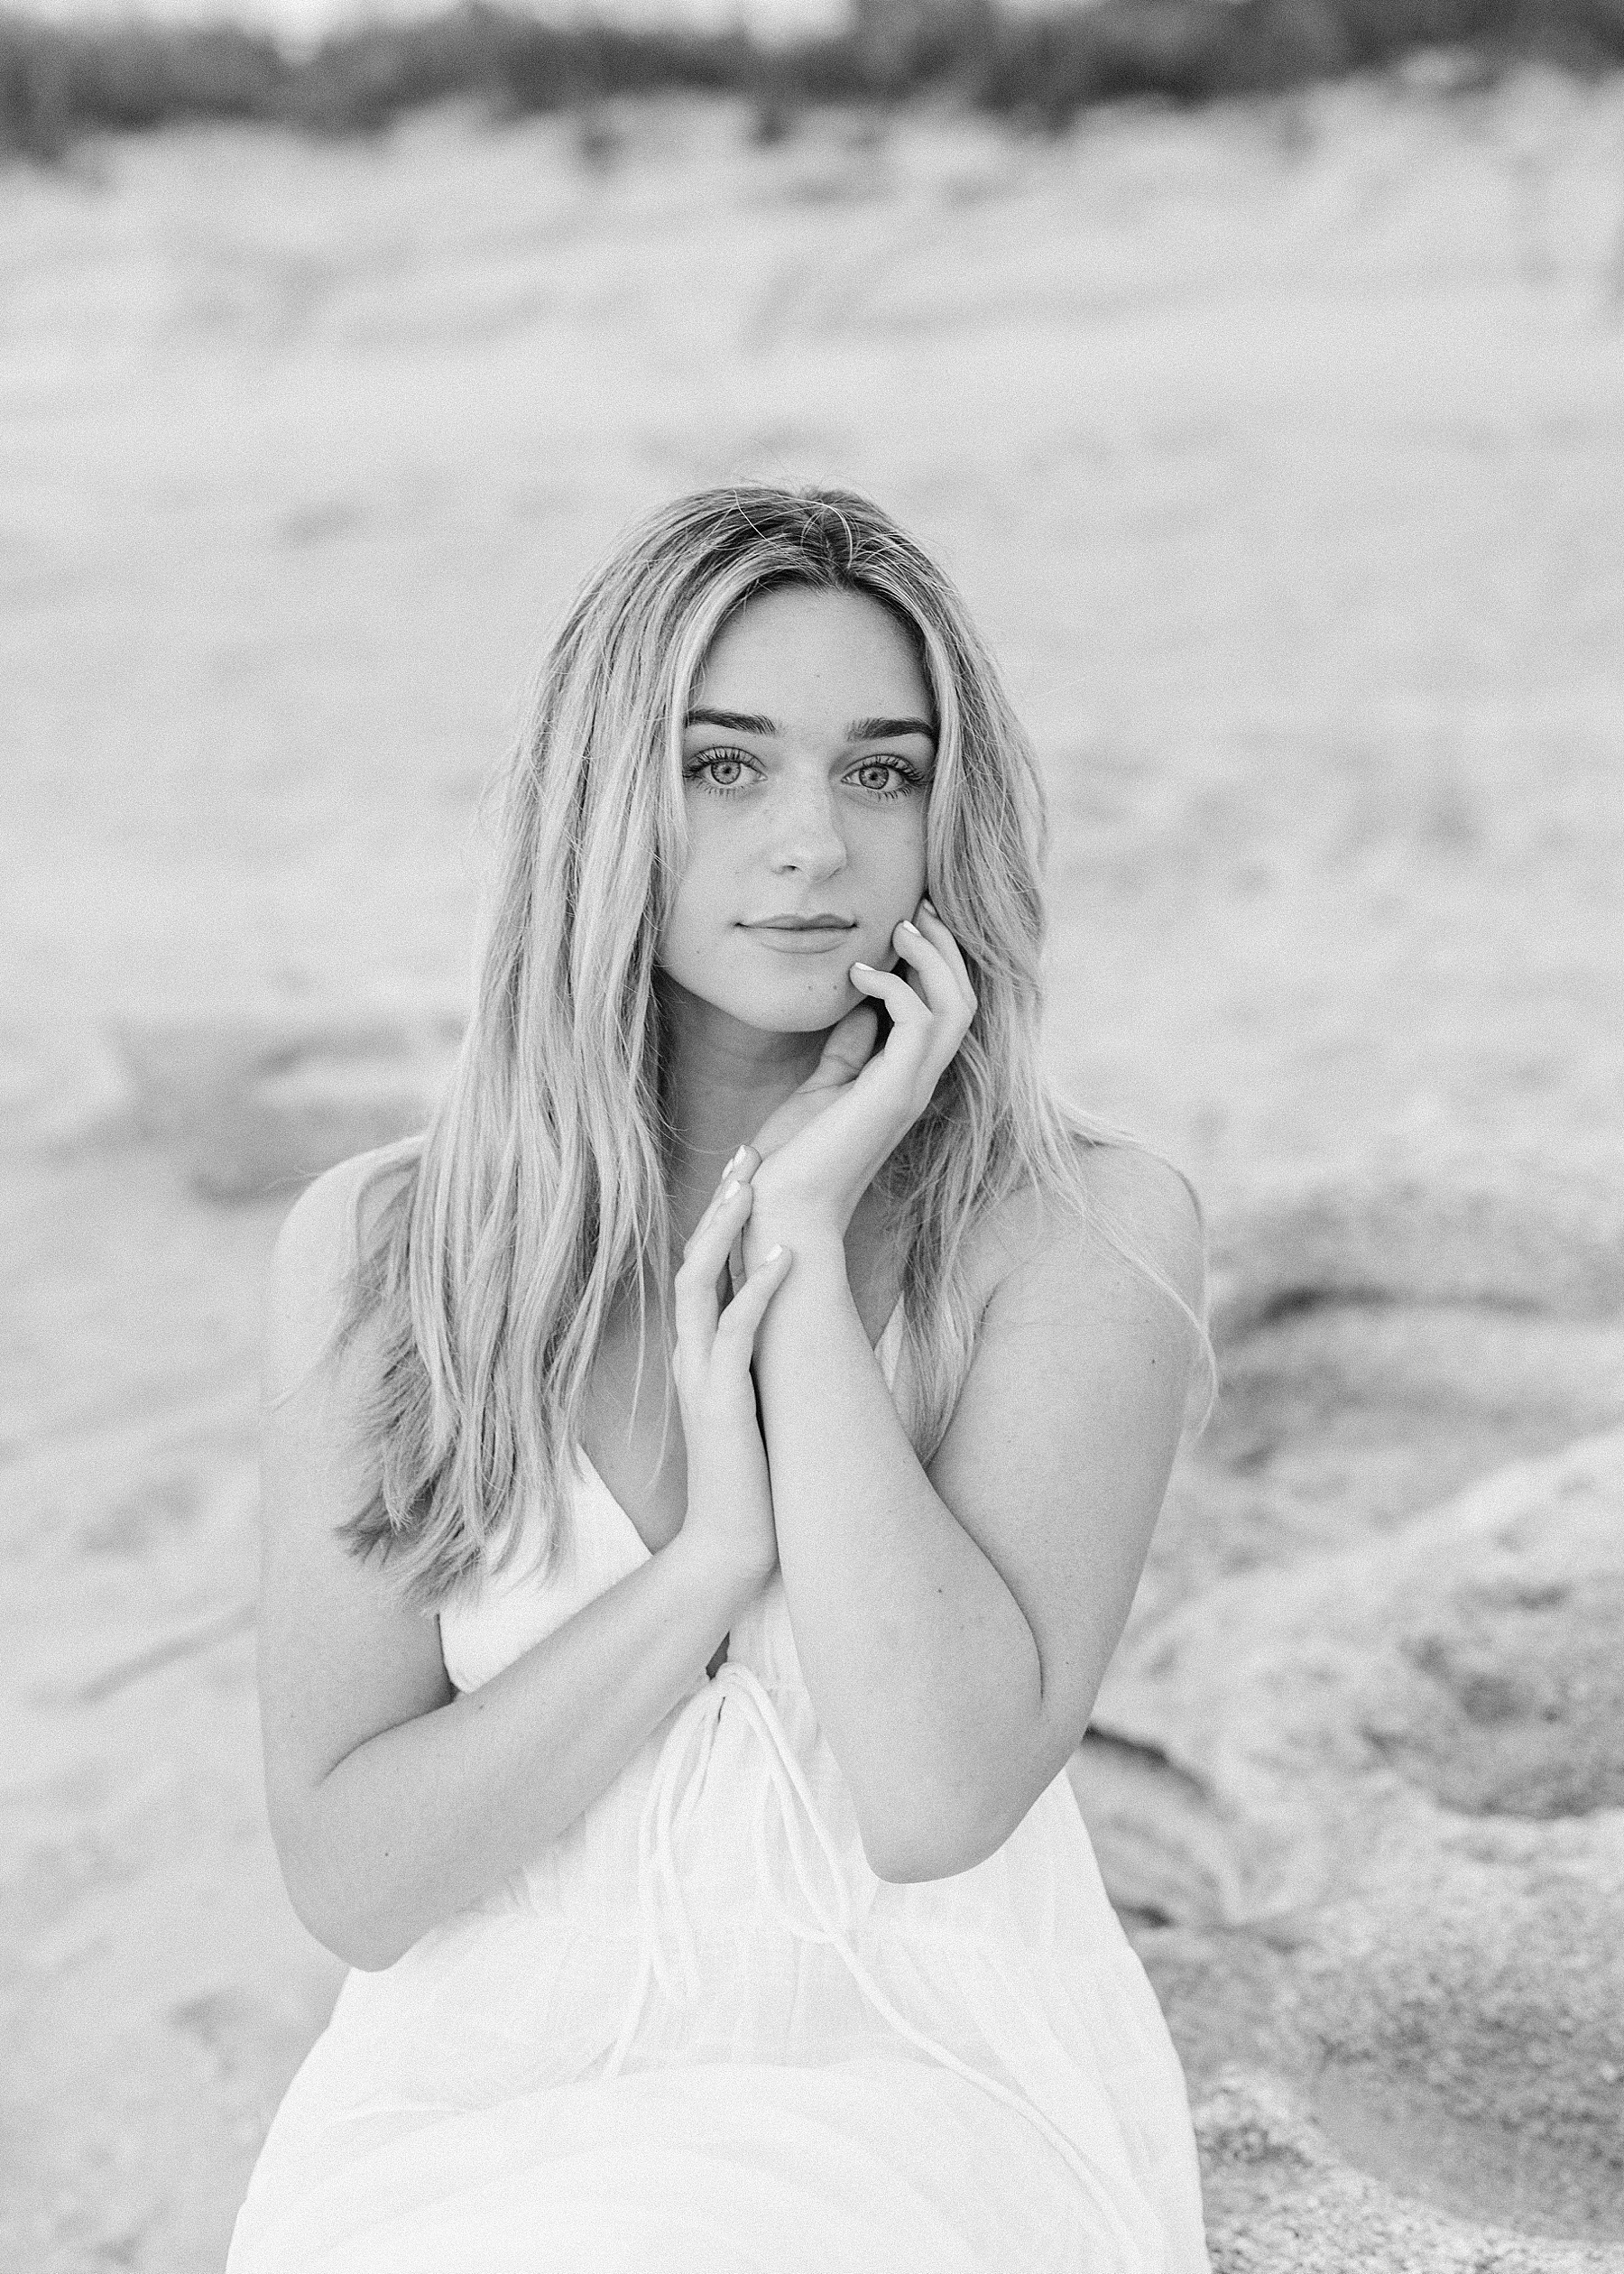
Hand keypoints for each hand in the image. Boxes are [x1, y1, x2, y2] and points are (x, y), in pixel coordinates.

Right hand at [672, 1155, 792, 1591]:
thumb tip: (802, 1325)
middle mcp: (690, 1356)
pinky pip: (733, 1332)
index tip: (748, 1173)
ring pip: (697, 1283)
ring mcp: (699, 1377)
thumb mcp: (763, 1404)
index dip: (721, 1219)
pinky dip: (757, 1290)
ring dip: (725, 1231)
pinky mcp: (720, 1402)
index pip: (701, 1269)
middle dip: (718, 1205)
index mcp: (698, 1354)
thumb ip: (767, 1363)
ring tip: (753, 1185)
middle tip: (747, 1153)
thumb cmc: (757, 1482)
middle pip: (691, 1259)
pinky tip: (785, 1257)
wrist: (733, 1549)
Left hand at [741, 899, 976, 1257]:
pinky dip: (896, 987)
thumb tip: (858, 1008)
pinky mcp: (892, 1095)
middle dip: (946, 950)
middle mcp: (919, 1085)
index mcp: (905, 1082)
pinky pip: (920, 1024)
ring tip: (898, 926)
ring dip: (932, 959)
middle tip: (917, 908)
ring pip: (956, 1008)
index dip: (936, 964)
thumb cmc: (795, 1159)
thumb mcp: (822, 1088)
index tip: (909, 923)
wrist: (783, 1209)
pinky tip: (859, 973)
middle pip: (964, 1002)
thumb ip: (847, 1051)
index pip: (945, 1013)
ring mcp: (910, 1090)